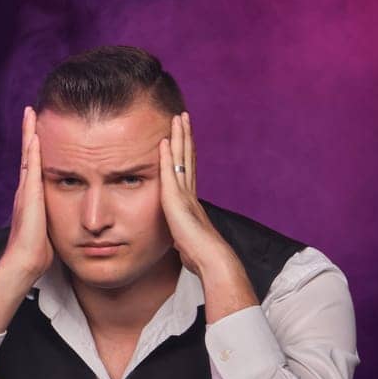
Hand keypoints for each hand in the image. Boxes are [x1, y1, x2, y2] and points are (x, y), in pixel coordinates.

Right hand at [1, 105, 53, 281]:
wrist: (25, 261)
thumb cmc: (38, 251)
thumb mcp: (51, 228)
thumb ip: (55, 218)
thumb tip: (70, 218)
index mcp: (32, 196)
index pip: (35, 165)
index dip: (36, 147)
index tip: (39, 129)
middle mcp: (26, 189)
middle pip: (28, 153)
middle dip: (30, 132)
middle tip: (31, 111)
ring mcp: (26, 189)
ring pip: (28, 154)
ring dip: (29, 133)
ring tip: (30, 113)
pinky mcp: (29, 194)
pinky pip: (31, 165)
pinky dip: (32, 148)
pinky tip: (35, 134)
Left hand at [159, 112, 255, 319]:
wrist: (213, 262)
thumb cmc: (200, 257)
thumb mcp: (184, 240)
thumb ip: (181, 233)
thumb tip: (178, 239)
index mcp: (191, 201)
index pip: (187, 170)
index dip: (185, 152)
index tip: (182, 136)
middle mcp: (190, 193)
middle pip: (188, 158)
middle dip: (185, 136)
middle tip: (182, 116)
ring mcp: (185, 195)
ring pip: (183, 159)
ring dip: (180, 137)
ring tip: (178, 117)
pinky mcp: (177, 201)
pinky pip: (171, 173)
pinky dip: (168, 156)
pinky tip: (164, 141)